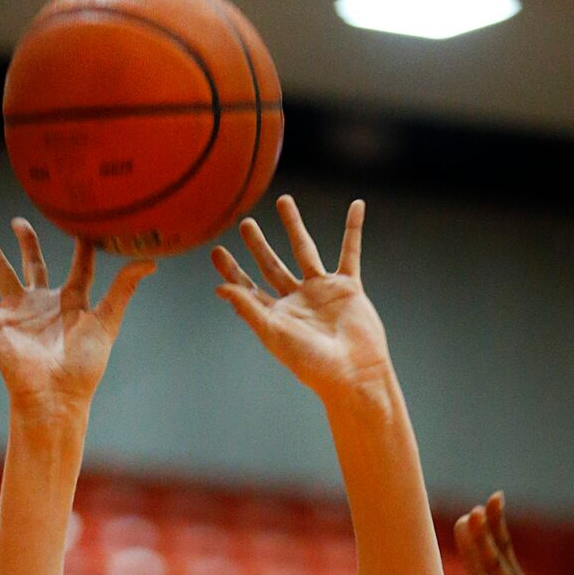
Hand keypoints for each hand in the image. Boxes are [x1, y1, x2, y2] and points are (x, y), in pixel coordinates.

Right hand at [0, 219, 154, 416]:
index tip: (86, 220)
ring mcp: (19, 311)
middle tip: (20, 221)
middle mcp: (44, 302)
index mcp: (73, 301)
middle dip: (26, 241)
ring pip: (0, 271)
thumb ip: (123, 290)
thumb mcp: (107, 323)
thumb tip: (150, 260)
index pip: (79, 266)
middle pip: (34, 263)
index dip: (83, 245)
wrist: (55, 395)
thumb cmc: (84, 366)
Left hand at [212, 196, 389, 402]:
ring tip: (284, 201)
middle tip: (246, 224)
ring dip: (295, 226)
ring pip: (305, 251)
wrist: (354, 373)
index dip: (232, 271)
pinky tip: (356, 206)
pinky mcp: (347, 288)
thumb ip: (247, 308)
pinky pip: (350, 252)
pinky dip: (353, 229)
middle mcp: (297, 301)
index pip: (248, 288)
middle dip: (258, 246)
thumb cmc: (312, 363)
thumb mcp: (273, 333)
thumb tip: (220, 289)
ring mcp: (323, 292)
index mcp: (277, 315)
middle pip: (273, 266)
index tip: (217, 250)